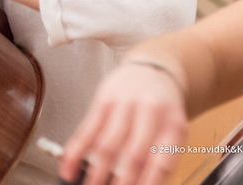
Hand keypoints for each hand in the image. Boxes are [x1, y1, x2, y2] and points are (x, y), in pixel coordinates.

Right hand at [60, 60, 187, 184]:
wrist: (150, 70)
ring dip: (96, 170)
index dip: (148, 182)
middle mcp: (149, 113)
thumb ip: (164, 158)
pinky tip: (69, 166)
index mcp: (173, 125)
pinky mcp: (101, 101)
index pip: (161, 161)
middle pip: (133, 154)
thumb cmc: (161, 108)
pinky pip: (86, 130)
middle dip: (121, 181)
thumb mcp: (173, 130)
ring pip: (107, 144)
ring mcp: (123, 106)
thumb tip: (146, 184)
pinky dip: (75, 151)